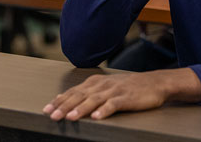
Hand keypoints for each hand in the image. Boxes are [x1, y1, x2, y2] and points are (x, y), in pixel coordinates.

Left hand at [42, 68, 200, 120]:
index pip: (73, 91)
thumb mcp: (105, 87)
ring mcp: (114, 91)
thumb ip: (86, 93)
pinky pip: (113, 104)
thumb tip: (64, 100)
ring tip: (70, 117)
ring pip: (94, 100)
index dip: (59, 100)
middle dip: (64, 106)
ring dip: (81, 109)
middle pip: (80, 95)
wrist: (154, 83)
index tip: (46, 109)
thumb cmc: (128, 88)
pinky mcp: (126, 98)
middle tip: (52, 115)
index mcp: (95, 82)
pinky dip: (104, 111)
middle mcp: (102, 85)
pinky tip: (97, 118)